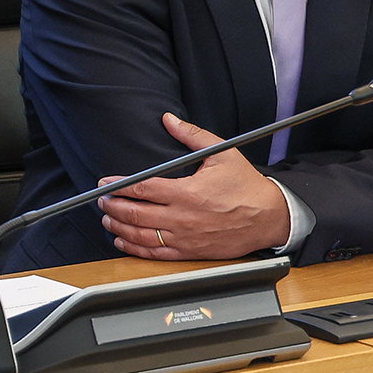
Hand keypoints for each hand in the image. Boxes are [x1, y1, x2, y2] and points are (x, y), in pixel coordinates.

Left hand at [96, 112, 291, 259]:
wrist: (270, 218)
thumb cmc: (247, 186)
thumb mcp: (223, 153)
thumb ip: (192, 135)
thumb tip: (169, 119)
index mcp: (188, 192)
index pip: (143, 189)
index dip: (119, 186)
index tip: (105, 183)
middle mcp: (182, 217)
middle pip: (135, 213)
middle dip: (113, 206)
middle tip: (102, 201)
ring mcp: (185, 238)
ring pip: (141, 235)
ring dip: (118, 226)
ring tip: (107, 218)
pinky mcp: (190, 252)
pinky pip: (155, 253)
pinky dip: (134, 248)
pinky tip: (122, 240)